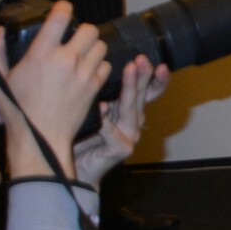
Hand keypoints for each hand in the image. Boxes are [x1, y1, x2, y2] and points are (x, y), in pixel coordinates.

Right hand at [0, 5, 109, 181]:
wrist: (40, 138)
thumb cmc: (18, 111)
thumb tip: (0, 33)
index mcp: (40, 55)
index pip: (61, 17)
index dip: (63, 8)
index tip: (62, 9)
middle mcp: (65, 60)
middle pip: (90, 29)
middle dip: (82, 31)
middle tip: (74, 39)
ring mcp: (82, 73)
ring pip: (101, 45)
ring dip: (92, 48)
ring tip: (81, 55)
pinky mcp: (94, 86)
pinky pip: (106, 65)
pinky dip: (99, 66)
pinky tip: (87, 72)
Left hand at [71, 57, 167, 190]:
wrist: (75, 170)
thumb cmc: (81, 138)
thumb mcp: (94, 110)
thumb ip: (103, 93)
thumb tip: (99, 66)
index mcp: (130, 111)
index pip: (148, 92)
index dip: (154, 78)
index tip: (155, 62)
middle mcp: (133, 122)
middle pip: (141, 95)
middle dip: (143, 75)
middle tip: (141, 59)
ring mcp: (129, 136)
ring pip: (130, 109)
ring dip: (130, 88)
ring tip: (129, 70)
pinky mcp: (120, 149)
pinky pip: (112, 132)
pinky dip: (107, 121)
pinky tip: (102, 108)